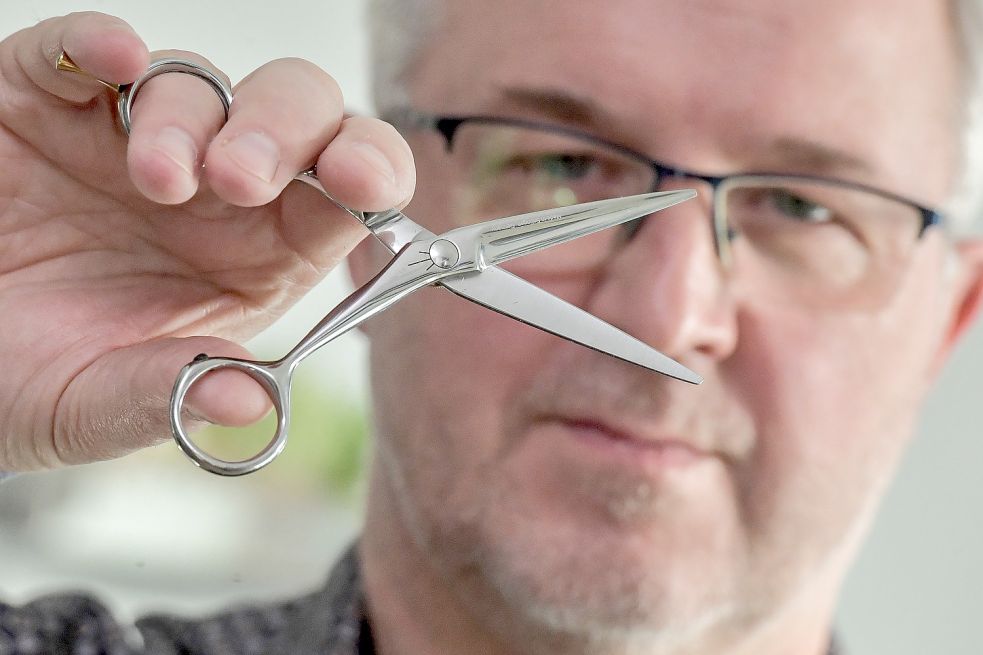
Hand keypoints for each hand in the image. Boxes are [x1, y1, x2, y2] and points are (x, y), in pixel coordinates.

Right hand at [0, 12, 414, 469]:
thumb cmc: (26, 378)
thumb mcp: (93, 405)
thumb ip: (164, 398)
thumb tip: (246, 401)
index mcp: (257, 256)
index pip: (347, 195)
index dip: (372, 173)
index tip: (366, 183)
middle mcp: (212, 189)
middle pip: (294, 117)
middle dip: (285, 132)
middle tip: (240, 180)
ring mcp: (132, 139)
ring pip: (198, 84)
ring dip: (189, 120)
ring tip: (157, 180)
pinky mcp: (45, 103)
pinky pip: (81, 53)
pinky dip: (98, 46)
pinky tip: (115, 60)